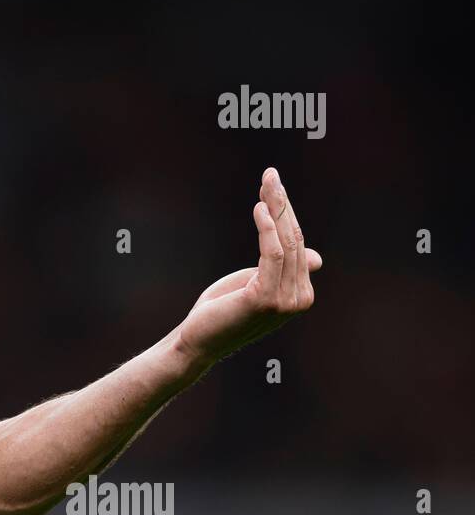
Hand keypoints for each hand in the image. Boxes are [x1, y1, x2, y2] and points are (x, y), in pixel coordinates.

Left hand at [175, 167, 322, 367]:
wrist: (198, 341)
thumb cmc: (222, 311)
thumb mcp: (256, 282)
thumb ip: (282, 267)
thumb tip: (316, 257)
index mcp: (301, 294)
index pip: (297, 244)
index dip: (286, 212)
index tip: (273, 184)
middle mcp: (300, 299)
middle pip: (294, 240)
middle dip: (282, 204)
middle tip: (271, 174)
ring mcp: (286, 302)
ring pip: (285, 243)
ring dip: (275, 208)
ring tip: (265, 184)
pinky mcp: (267, 299)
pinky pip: (272, 255)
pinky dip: (266, 229)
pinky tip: (259, 209)